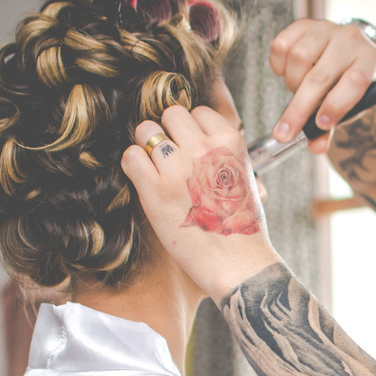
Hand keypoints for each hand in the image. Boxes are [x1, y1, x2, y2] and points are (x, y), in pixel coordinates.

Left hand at [122, 107, 280, 299]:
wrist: (238, 263)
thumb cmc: (241, 226)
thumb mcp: (245, 178)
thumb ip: (222, 153)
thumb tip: (197, 139)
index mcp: (229, 141)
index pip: (198, 112)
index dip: (191, 130)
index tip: (192, 151)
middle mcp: (202, 148)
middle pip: (171, 114)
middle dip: (168, 133)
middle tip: (172, 161)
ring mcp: (177, 168)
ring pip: (146, 131)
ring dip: (148, 148)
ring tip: (158, 172)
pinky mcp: (155, 190)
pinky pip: (131, 157)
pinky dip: (134, 166)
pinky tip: (147, 183)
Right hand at [269, 19, 375, 153]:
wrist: (350, 55)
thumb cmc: (350, 86)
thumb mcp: (350, 108)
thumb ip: (331, 128)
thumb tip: (316, 147)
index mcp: (371, 62)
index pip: (355, 81)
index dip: (336, 104)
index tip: (319, 124)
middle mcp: (351, 40)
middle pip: (320, 76)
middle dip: (300, 109)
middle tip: (284, 134)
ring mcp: (326, 29)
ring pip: (298, 57)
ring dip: (292, 84)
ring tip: (298, 92)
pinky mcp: (304, 25)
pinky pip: (281, 44)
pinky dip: (279, 66)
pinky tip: (289, 74)